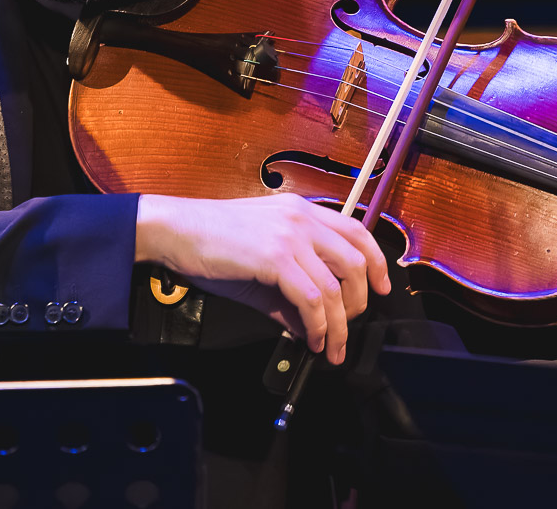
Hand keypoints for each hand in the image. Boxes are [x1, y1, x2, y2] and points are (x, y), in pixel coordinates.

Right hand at [135, 193, 390, 364]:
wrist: (175, 230)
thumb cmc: (211, 241)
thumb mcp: (260, 262)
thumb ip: (290, 290)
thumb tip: (310, 324)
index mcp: (301, 210)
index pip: (357, 230)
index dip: (376, 262)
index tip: (380, 289)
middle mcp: (302, 217)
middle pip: (355, 261)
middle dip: (360, 303)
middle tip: (349, 328)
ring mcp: (289, 235)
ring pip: (336, 285)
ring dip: (339, 324)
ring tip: (329, 346)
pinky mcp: (274, 257)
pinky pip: (312, 298)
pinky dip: (318, 325)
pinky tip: (310, 338)